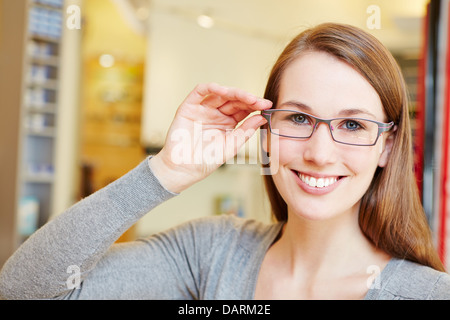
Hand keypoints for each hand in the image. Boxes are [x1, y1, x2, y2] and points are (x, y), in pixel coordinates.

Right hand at [149, 83, 271, 192]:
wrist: (184, 169)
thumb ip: (246, 131)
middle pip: (234, 99)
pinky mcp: (189, 107)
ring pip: (220, 93)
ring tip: (248, 98)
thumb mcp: (231, 145)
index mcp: (228, 122)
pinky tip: (223, 91)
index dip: (255, 106)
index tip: (267, 106)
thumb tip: (262, 118)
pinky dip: (211, 88)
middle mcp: (216, 113)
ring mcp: (202, 109)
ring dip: (235, 93)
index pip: (243, 108)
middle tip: (260, 102)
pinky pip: (200, 92)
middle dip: (248, 99)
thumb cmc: (206, 160)